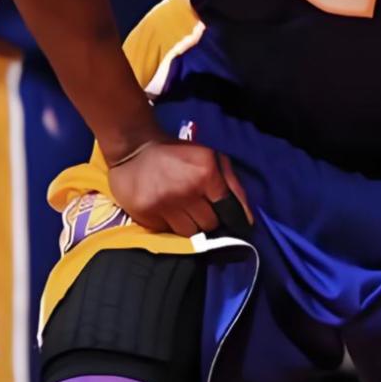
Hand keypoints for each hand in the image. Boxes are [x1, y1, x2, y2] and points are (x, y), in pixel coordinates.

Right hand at [108, 138, 248, 237]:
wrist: (134, 147)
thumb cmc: (178, 153)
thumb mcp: (210, 157)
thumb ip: (232, 184)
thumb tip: (246, 218)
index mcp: (206, 173)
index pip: (228, 209)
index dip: (229, 216)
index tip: (228, 220)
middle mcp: (187, 191)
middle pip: (209, 225)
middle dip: (208, 219)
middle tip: (198, 208)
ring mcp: (164, 205)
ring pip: (189, 234)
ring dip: (189, 225)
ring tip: (180, 209)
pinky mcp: (145, 215)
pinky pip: (167, 232)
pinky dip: (169, 225)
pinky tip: (164, 210)